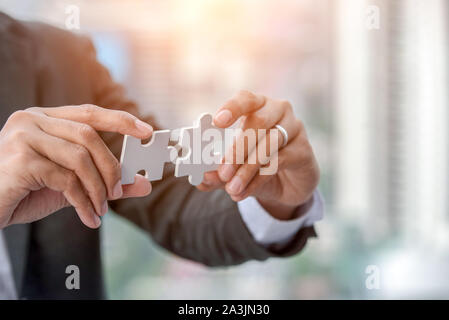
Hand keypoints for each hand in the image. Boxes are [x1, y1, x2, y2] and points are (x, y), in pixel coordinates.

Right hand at [0, 105, 151, 228]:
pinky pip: (65, 180)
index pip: (89, 112)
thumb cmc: (24, 192)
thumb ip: (105, 181)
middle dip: (110, 167)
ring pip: (79, 158)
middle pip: (88, 136)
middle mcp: (31, 120)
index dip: (120, 120)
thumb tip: (144, 183)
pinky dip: (82, 201)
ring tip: (100, 209)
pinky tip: (88, 217)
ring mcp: (23, 137)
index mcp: (43, 119)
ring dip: (97, 188)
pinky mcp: (20, 159)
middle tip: (117, 192)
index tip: (146, 130)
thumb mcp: (71, 184)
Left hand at [197, 90, 319, 219]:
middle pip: (258, 122)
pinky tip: (246, 191)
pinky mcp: (304, 150)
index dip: (232, 107)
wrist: (288, 185)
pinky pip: (280, 161)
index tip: (218, 122)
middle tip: (223, 172)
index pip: (246, 99)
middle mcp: (278, 111)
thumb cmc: (258, 166)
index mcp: (257, 106)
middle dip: (237, 149)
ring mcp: (295, 128)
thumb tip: (201, 179)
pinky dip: (259, 178)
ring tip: (232, 188)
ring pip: (268, 145)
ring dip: (247, 169)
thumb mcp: (234, 169)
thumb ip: (217, 172)